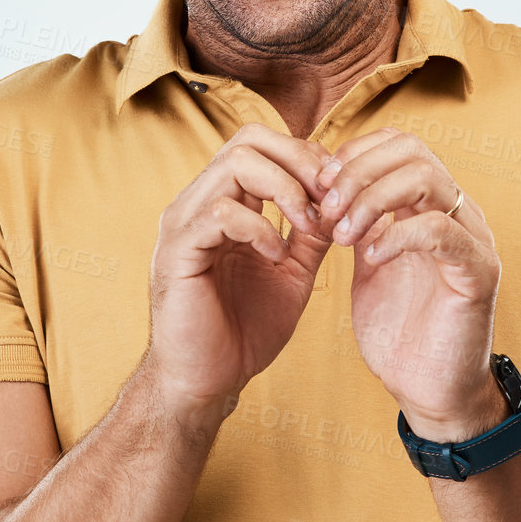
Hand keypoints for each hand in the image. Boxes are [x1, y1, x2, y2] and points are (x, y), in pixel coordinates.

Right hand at [141, 122, 333, 430]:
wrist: (207, 382)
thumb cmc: (242, 330)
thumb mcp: (291, 273)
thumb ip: (310, 236)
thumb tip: (342, 202)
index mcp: (224, 203)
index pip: (263, 145)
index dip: (307, 157)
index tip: (340, 192)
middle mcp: (199, 202)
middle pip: (249, 139)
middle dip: (300, 160)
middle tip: (330, 196)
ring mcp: (185, 222)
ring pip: (235, 164)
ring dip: (285, 189)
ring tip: (309, 224)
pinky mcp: (178, 250)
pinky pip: (221, 212)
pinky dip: (259, 227)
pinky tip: (276, 254)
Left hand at [314, 128, 502, 437]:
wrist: (429, 390)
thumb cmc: (398, 329)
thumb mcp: (369, 261)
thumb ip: (358, 221)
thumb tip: (325, 184)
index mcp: (432, 205)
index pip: (399, 143)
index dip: (354, 154)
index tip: (319, 186)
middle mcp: (458, 213)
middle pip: (411, 149)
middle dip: (357, 173)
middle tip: (325, 208)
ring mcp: (473, 239)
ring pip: (426, 179)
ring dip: (371, 200)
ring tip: (342, 235)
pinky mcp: (479, 273)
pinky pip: (439, 231)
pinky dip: (396, 236)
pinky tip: (369, 259)